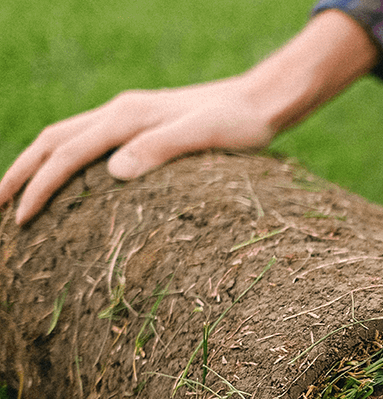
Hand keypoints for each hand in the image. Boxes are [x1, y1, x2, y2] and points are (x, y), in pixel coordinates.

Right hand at [0, 79, 278, 223]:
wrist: (264, 101)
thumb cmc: (241, 123)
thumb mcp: (205, 136)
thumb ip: (161, 149)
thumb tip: (114, 172)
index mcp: (127, 116)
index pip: (67, 153)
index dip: (40, 186)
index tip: (21, 218)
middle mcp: (121, 112)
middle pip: (53, 140)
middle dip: (21, 174)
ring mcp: (131, 116)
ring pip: (67, 138)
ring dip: (38, 165)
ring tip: (19, 197)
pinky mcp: (144, 125)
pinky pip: (90, 142)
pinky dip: (67, 161)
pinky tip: (69, 183)